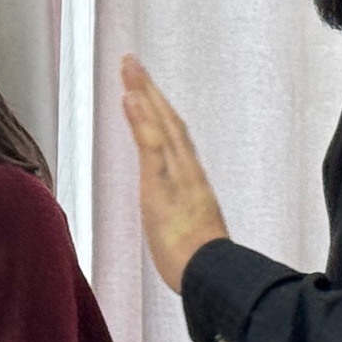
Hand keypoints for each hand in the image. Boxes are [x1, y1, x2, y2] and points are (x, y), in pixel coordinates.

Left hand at [120, 55, 229, 291]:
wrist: (212, 279)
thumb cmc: (202, 266)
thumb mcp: (192, 237)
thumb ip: (186, 223)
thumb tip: (181, 227)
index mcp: (192, 183)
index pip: (174, 139)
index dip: (160, 112)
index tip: (145, 90)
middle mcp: (187, 172)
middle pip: (168, 121)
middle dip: (150, 90)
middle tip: (132, 61)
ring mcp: (177, 176)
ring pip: (160, 125)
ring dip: (143, 93)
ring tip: (128, 66)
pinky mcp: (163, 186)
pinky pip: (151, 146)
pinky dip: (141, 120)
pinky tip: (130, 97)